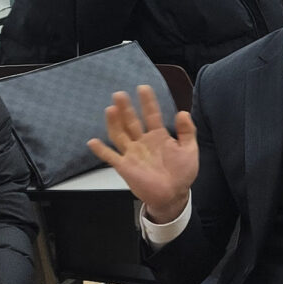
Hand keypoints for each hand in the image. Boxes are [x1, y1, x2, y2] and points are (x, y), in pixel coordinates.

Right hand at [86, 85, 198, 223]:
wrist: (173, 195)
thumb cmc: (182, 173)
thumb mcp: (190, 150)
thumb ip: (187, 132)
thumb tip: (183, 112)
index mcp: (158, 136)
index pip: (151, 115)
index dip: (147, 102)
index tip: (143, 88)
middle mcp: (143, 141)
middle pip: (132, 121)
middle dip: (126, 108)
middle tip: (119, 94)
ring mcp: (132, 153)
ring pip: (120, 134)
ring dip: (114, 123)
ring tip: (110, 109)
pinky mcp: (124, 166)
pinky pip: (110, 157)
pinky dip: (101, 150)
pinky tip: (92, 141)